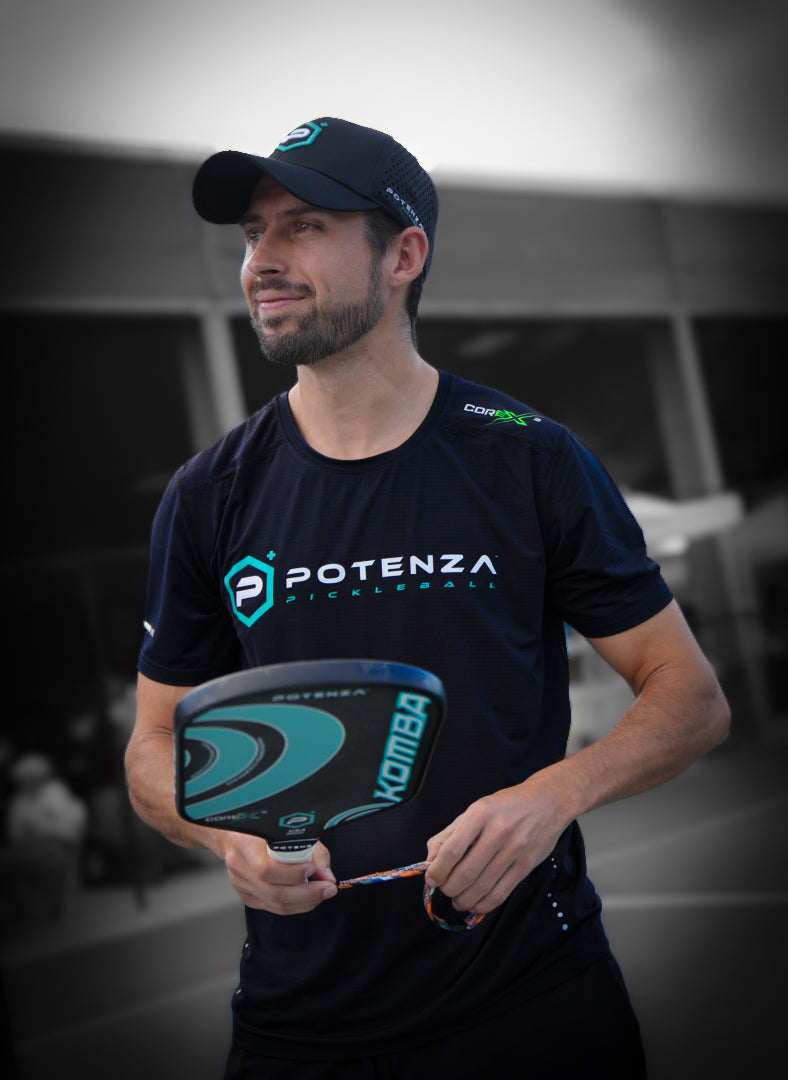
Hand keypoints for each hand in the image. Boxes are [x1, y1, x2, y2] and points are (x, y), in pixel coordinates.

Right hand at [218, 834, 336, 914]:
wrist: (236, 833)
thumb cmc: (265, 827)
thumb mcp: (288, 830)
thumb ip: (311, 851)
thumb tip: (327, 876)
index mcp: (245, 844)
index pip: (266, 869)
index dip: (292, 873)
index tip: (313, 869)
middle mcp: (239, 866)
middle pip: (274, 892)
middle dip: (307, 894)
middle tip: (329, 888)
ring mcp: (241, 884)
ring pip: (275, 903)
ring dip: (304, 901)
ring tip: (322, 892)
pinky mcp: (247, 896)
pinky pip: (273, 907)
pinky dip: (295, 904)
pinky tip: (308, 897)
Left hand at [425, 779, 566, 914]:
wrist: (547, 801)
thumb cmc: (506, 806)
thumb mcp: (475, 810)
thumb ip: (449, 834)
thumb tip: (430, 859)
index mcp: (480, 814)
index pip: (452, 850)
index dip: (437, 870)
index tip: (431, 879)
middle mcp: (498, 831)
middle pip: (466, 872)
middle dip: (450, 888)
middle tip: (445, 891)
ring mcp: (515, 849)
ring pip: (483, 886)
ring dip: (465, 900)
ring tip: (458, 901)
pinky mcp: (527, 864)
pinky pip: (502, 892)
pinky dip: (485, 904)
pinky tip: (476, 904)